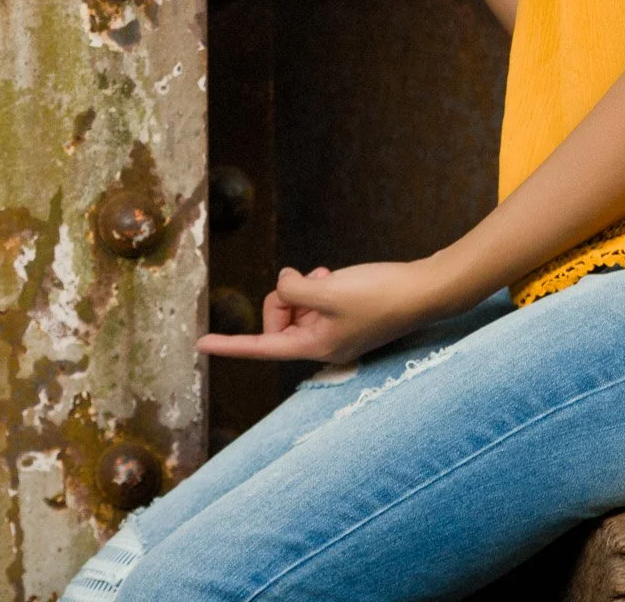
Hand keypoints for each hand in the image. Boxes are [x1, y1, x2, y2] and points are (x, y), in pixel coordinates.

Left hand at [196, 260, 454, 365]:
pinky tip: (334, 276)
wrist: (425, 290)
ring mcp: (335, 331)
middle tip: (308, 280)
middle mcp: (322, 344)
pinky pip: (315, 299)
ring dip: (304, 287)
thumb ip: (294, 289)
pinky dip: (318, 285)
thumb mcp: (328, 290)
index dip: (229, 344)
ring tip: (327, 277)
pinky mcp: (346, 316)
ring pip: (295, 306)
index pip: (260, 347)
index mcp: (315, 347)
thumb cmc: (380, 294)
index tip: (199, 345)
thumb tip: (283, 284)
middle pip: (277, 320)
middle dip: (285, 295)